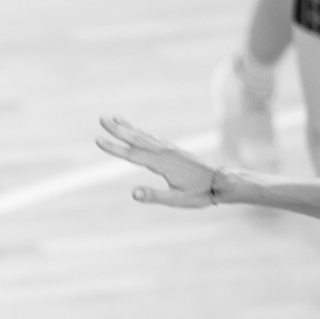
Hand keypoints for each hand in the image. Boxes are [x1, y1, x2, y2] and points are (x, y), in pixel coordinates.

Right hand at [95, 115, 222, 206]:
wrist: (221, 182)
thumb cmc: (199, 194)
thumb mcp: (177, 200)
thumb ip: (154, 196)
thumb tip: (133, 193)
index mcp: (162, 164)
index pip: (132, 155)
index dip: (114, 148)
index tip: (98, 140)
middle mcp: (164, 152)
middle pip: (136, 138)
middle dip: (118, 129)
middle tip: (101, 118)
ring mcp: (169, 149)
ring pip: (144, 135)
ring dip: (127, 126)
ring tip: (114, 117)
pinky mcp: (173, 150)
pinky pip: (152, 137)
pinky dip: (141, 131)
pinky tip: (136, 130)